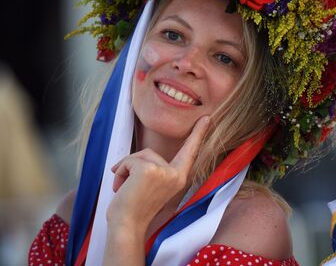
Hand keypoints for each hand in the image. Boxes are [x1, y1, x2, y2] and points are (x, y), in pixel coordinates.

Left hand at [106, 116, 209, 233]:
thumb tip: (146, 155)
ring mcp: (164, 171)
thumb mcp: (153, 185)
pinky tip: (120, 187)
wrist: (127, 227)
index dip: (198, 133)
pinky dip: (120, 172)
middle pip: (150, 153)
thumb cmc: (135, 209)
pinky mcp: (149, 170)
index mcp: (179, 177)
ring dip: (125, 170)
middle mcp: (176, 174)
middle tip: (126, 186)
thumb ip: (157, 170)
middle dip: (133, 165)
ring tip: (123, 188)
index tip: (206, 117)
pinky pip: (129, 161)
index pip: (189, 152)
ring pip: (138, 156)